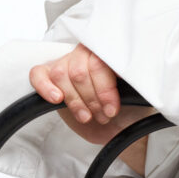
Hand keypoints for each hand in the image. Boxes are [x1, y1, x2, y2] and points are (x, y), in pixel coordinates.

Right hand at [29, 44, 156, 147]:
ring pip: (61, 74)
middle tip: (103, 116)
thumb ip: (134, 82)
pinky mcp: (52, 78)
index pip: (99, 63)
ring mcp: (68, 63)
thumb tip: (133, 76)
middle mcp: (87, 53)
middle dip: (92, 99)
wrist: (121, 125)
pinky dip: (44, 86)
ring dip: (75, 101)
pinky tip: (57, 99)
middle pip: (79, 71)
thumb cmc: (132, 108)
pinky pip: (38, 74)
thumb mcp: (140, 95)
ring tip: (87, 116)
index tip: (112, 109)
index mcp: (111, 52)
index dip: (104, 89)